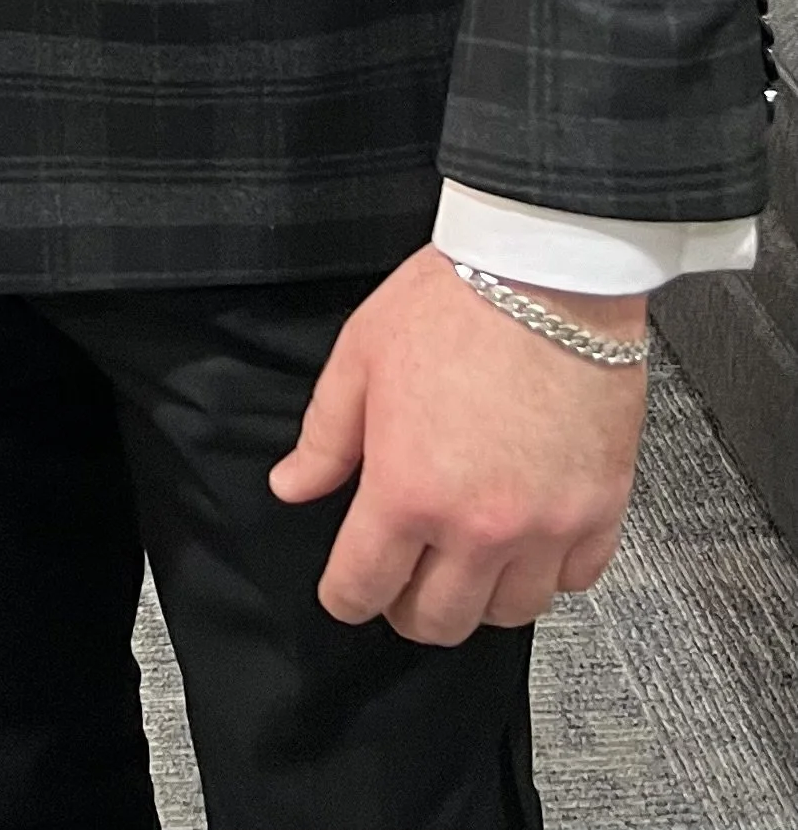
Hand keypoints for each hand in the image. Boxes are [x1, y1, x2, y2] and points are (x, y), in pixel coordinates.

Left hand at [269, 244, 646, 642]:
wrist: (549, 274)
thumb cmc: (451, 304)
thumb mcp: (361, 358)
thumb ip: (325, 437)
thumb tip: (292, 487)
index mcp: (407, 490)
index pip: (364, 586)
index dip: (345, 597)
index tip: (345, 591)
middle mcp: (478, 527)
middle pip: (438, 620)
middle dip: (408, 608)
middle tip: (403, 578)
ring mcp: (545, 527)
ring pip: (509, 613)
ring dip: (479, 595)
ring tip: (465, 560)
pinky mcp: (601, 512)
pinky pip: (574, 581)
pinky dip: (547, 573)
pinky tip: (528, 539)